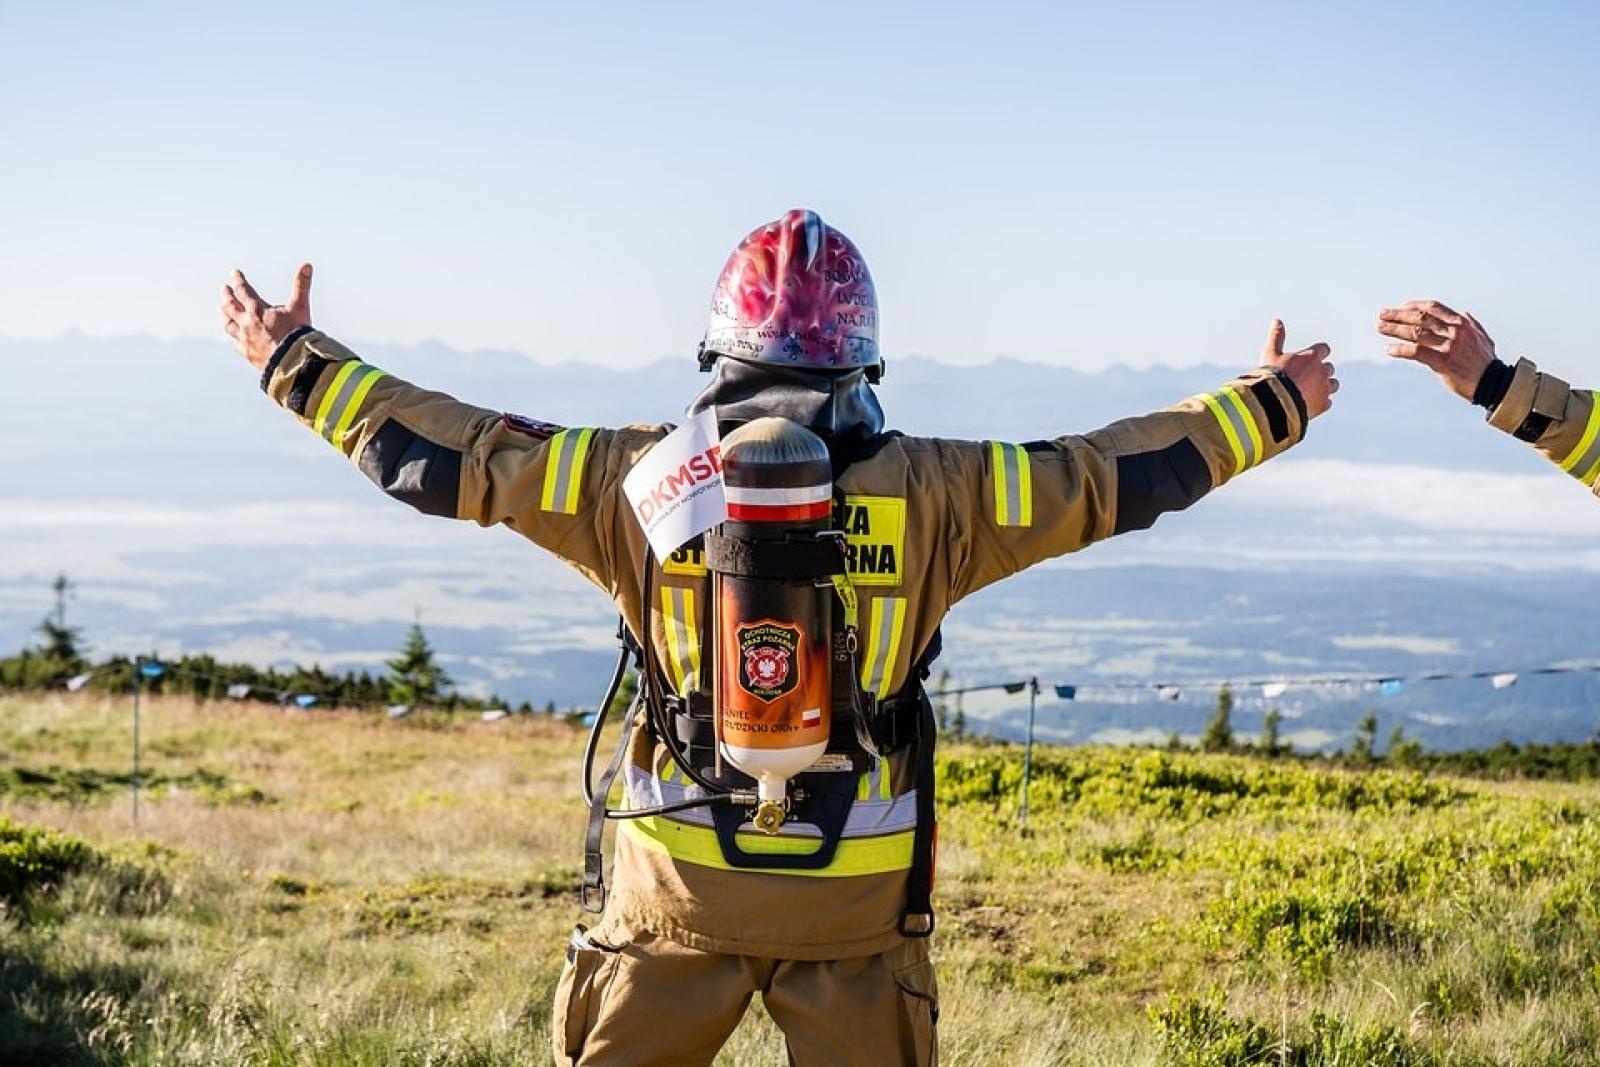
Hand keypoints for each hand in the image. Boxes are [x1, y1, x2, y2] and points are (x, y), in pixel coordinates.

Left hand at [220, 263, 313, 369]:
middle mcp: (247, 323)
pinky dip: (234, 338)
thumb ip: (302, 285)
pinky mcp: (248, 354)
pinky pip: (236, 344)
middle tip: (224, 289)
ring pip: (228, 324)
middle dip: (227, 296)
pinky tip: (235, 338)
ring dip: (224, 315)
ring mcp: (245, 339)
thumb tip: (307, 265)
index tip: (234, 273)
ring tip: (222, 310)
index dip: (238, 280)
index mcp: (257, 310)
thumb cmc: (297, 334)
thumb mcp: (300, 307)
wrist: (293, 361)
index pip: (243, 290)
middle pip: (230, 306)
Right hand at [1260, 319, 1336, 417]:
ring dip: (1325, 386)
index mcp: (1311, 357)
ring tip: (1311, 391)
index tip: (1311, 357)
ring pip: (1333, 385)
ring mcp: (1324, 389)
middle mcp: (1322, 371)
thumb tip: (1277, 321)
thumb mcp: (1270, 354)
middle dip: (1320, 371)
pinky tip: (1310, 404)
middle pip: (1329, 368)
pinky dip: (1321, 402)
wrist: (1275, 402)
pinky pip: (1328, 402)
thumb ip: (1276, 337)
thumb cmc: (1272, 376)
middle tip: (1306, 377)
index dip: (1318, 353)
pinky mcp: (1323, 405)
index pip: (1324, 349)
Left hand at [1376, 299, 1494, 401]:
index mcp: (1462, 323)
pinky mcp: (1442, 361)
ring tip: (1380, 328)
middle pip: (1420, 317)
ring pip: (1415, 333)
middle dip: (1399, 314)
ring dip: (1395, 329)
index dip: (1414, 305)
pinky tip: (1389, 350)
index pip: (1433, 308)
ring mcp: (1448, 346)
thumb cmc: (1486, 362)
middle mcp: (1454, 331)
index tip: (1401, 307)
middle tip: (1383, 314)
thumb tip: (1464, 314)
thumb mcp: (1483, 337)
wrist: (1493, 383)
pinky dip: (1400, 350)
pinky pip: (1415, 352)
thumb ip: (1472, 324)